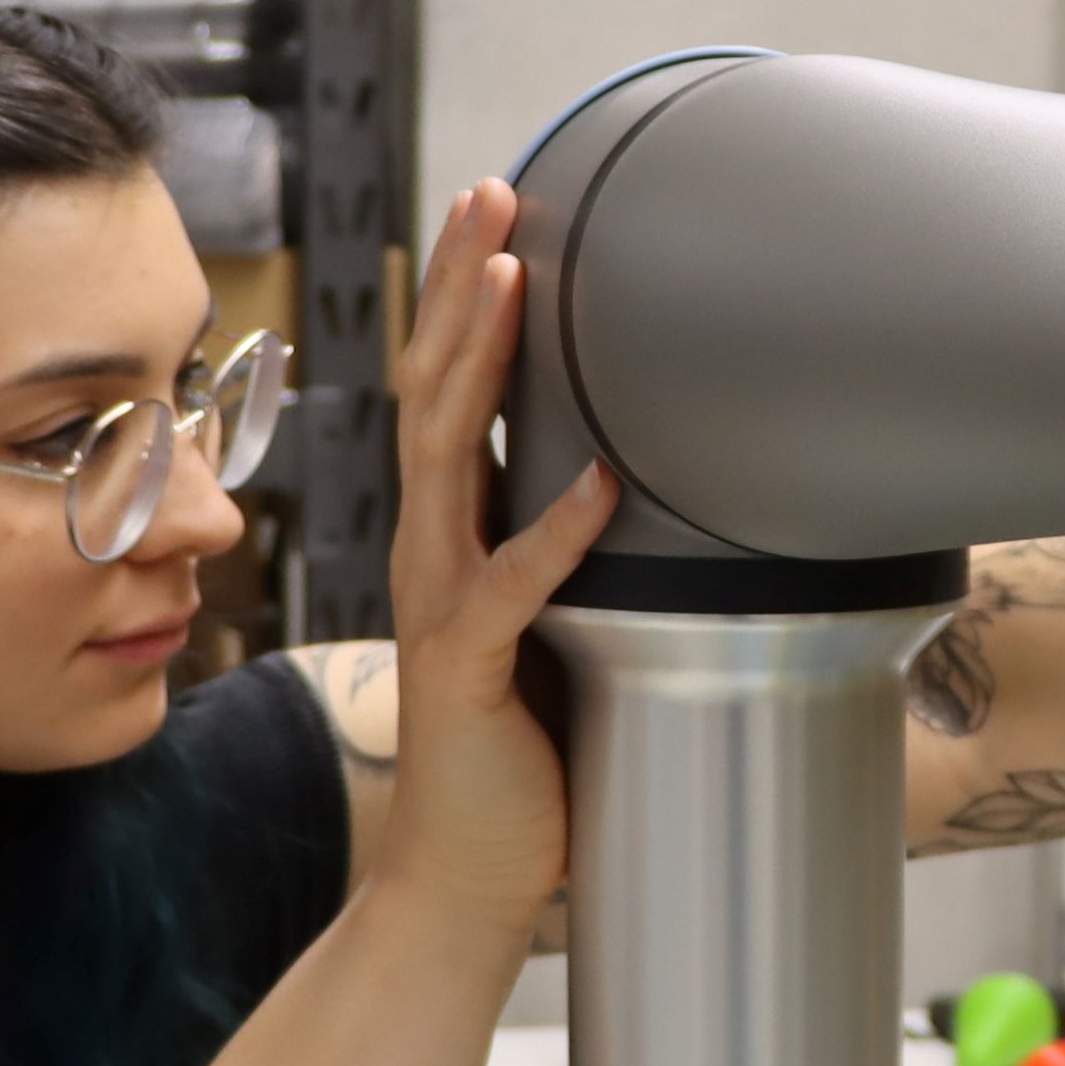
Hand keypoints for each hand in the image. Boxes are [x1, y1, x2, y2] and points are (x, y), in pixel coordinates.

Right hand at [377, 180, 618, 927]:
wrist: (463, 872)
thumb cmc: (519, 752)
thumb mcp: (550, 622)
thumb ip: (567, 552)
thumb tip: (635, 477)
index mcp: (448, 535)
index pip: (446, 392)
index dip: (465, 301)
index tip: (494, 219)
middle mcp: (430, 551)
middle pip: (434, 389)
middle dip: (462, 286)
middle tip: (490, 194)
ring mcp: (441, 602)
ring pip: (448, 455)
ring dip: (484, 360)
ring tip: (515, 277)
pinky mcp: (469, 665)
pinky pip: (514, 582)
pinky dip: (558, 529)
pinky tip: (604, 481)